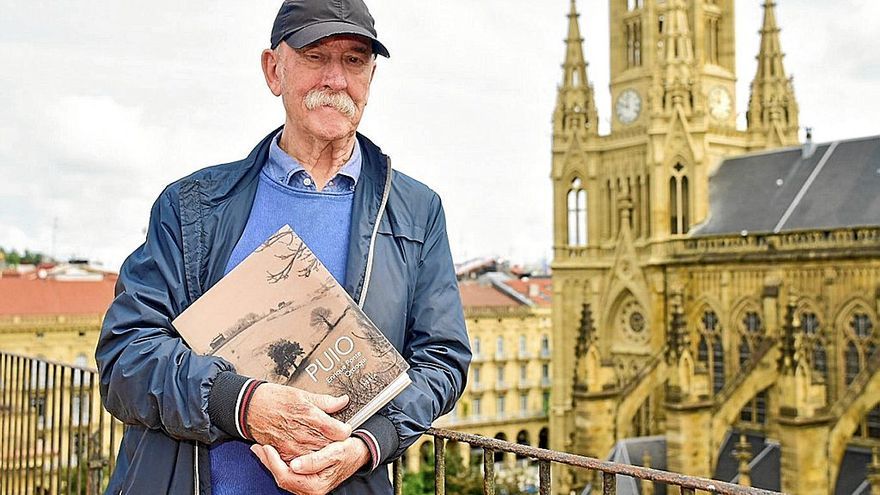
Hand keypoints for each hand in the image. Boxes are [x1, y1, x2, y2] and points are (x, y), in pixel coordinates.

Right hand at [246, 383, 350, 460]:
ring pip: (317, 456)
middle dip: (335, 443)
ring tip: (321, 444)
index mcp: (311, 416)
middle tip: (334, 437)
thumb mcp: (303, 395)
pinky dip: (306, 458)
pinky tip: (307, 450)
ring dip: (321, 451)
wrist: (250, 407)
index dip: (344, 430)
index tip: (343, 428)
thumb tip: (342, 401)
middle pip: (330, 446)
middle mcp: (304, 434)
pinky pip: (301, 461)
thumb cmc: (274, 399)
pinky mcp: (284, 453)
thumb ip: (326, 401)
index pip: (339, 432)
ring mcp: (293, 446)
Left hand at [250, 438, 370, 494]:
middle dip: (268, 462)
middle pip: (282, 478)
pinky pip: (288, 474)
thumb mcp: (336, 452)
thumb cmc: (349, 451)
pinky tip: (273, 453)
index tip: (267, 448)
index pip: (287, 476)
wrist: (360, 452)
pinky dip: (279, 463)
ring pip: (283, 477)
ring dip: (271, 463)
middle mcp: (310, 489)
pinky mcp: (307, 479)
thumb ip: (315, 460)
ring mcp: (308, 485)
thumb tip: (295, 465)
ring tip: (261, 449)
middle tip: (258, 447)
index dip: (274, 463)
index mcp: (316, 485)